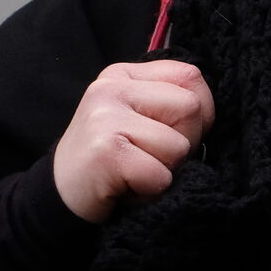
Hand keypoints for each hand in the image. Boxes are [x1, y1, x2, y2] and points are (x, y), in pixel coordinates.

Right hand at [51, 60, 215, 223]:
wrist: (63, 196)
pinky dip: (150, 190)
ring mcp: (105, 116)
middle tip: (149, 158)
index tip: (171, 135)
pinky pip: (159, 175)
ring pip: (179, 145)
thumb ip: (171, 104)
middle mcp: (111, 87)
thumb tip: (207, 111)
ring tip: (135, 172)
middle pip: (191, 108)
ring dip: (165, 171)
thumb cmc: (113, 161)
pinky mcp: (105, 151)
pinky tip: (126, 187)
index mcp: (124, 75)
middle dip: (183, 144)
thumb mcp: (140, 120)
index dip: (198, 114)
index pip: (191, 77)